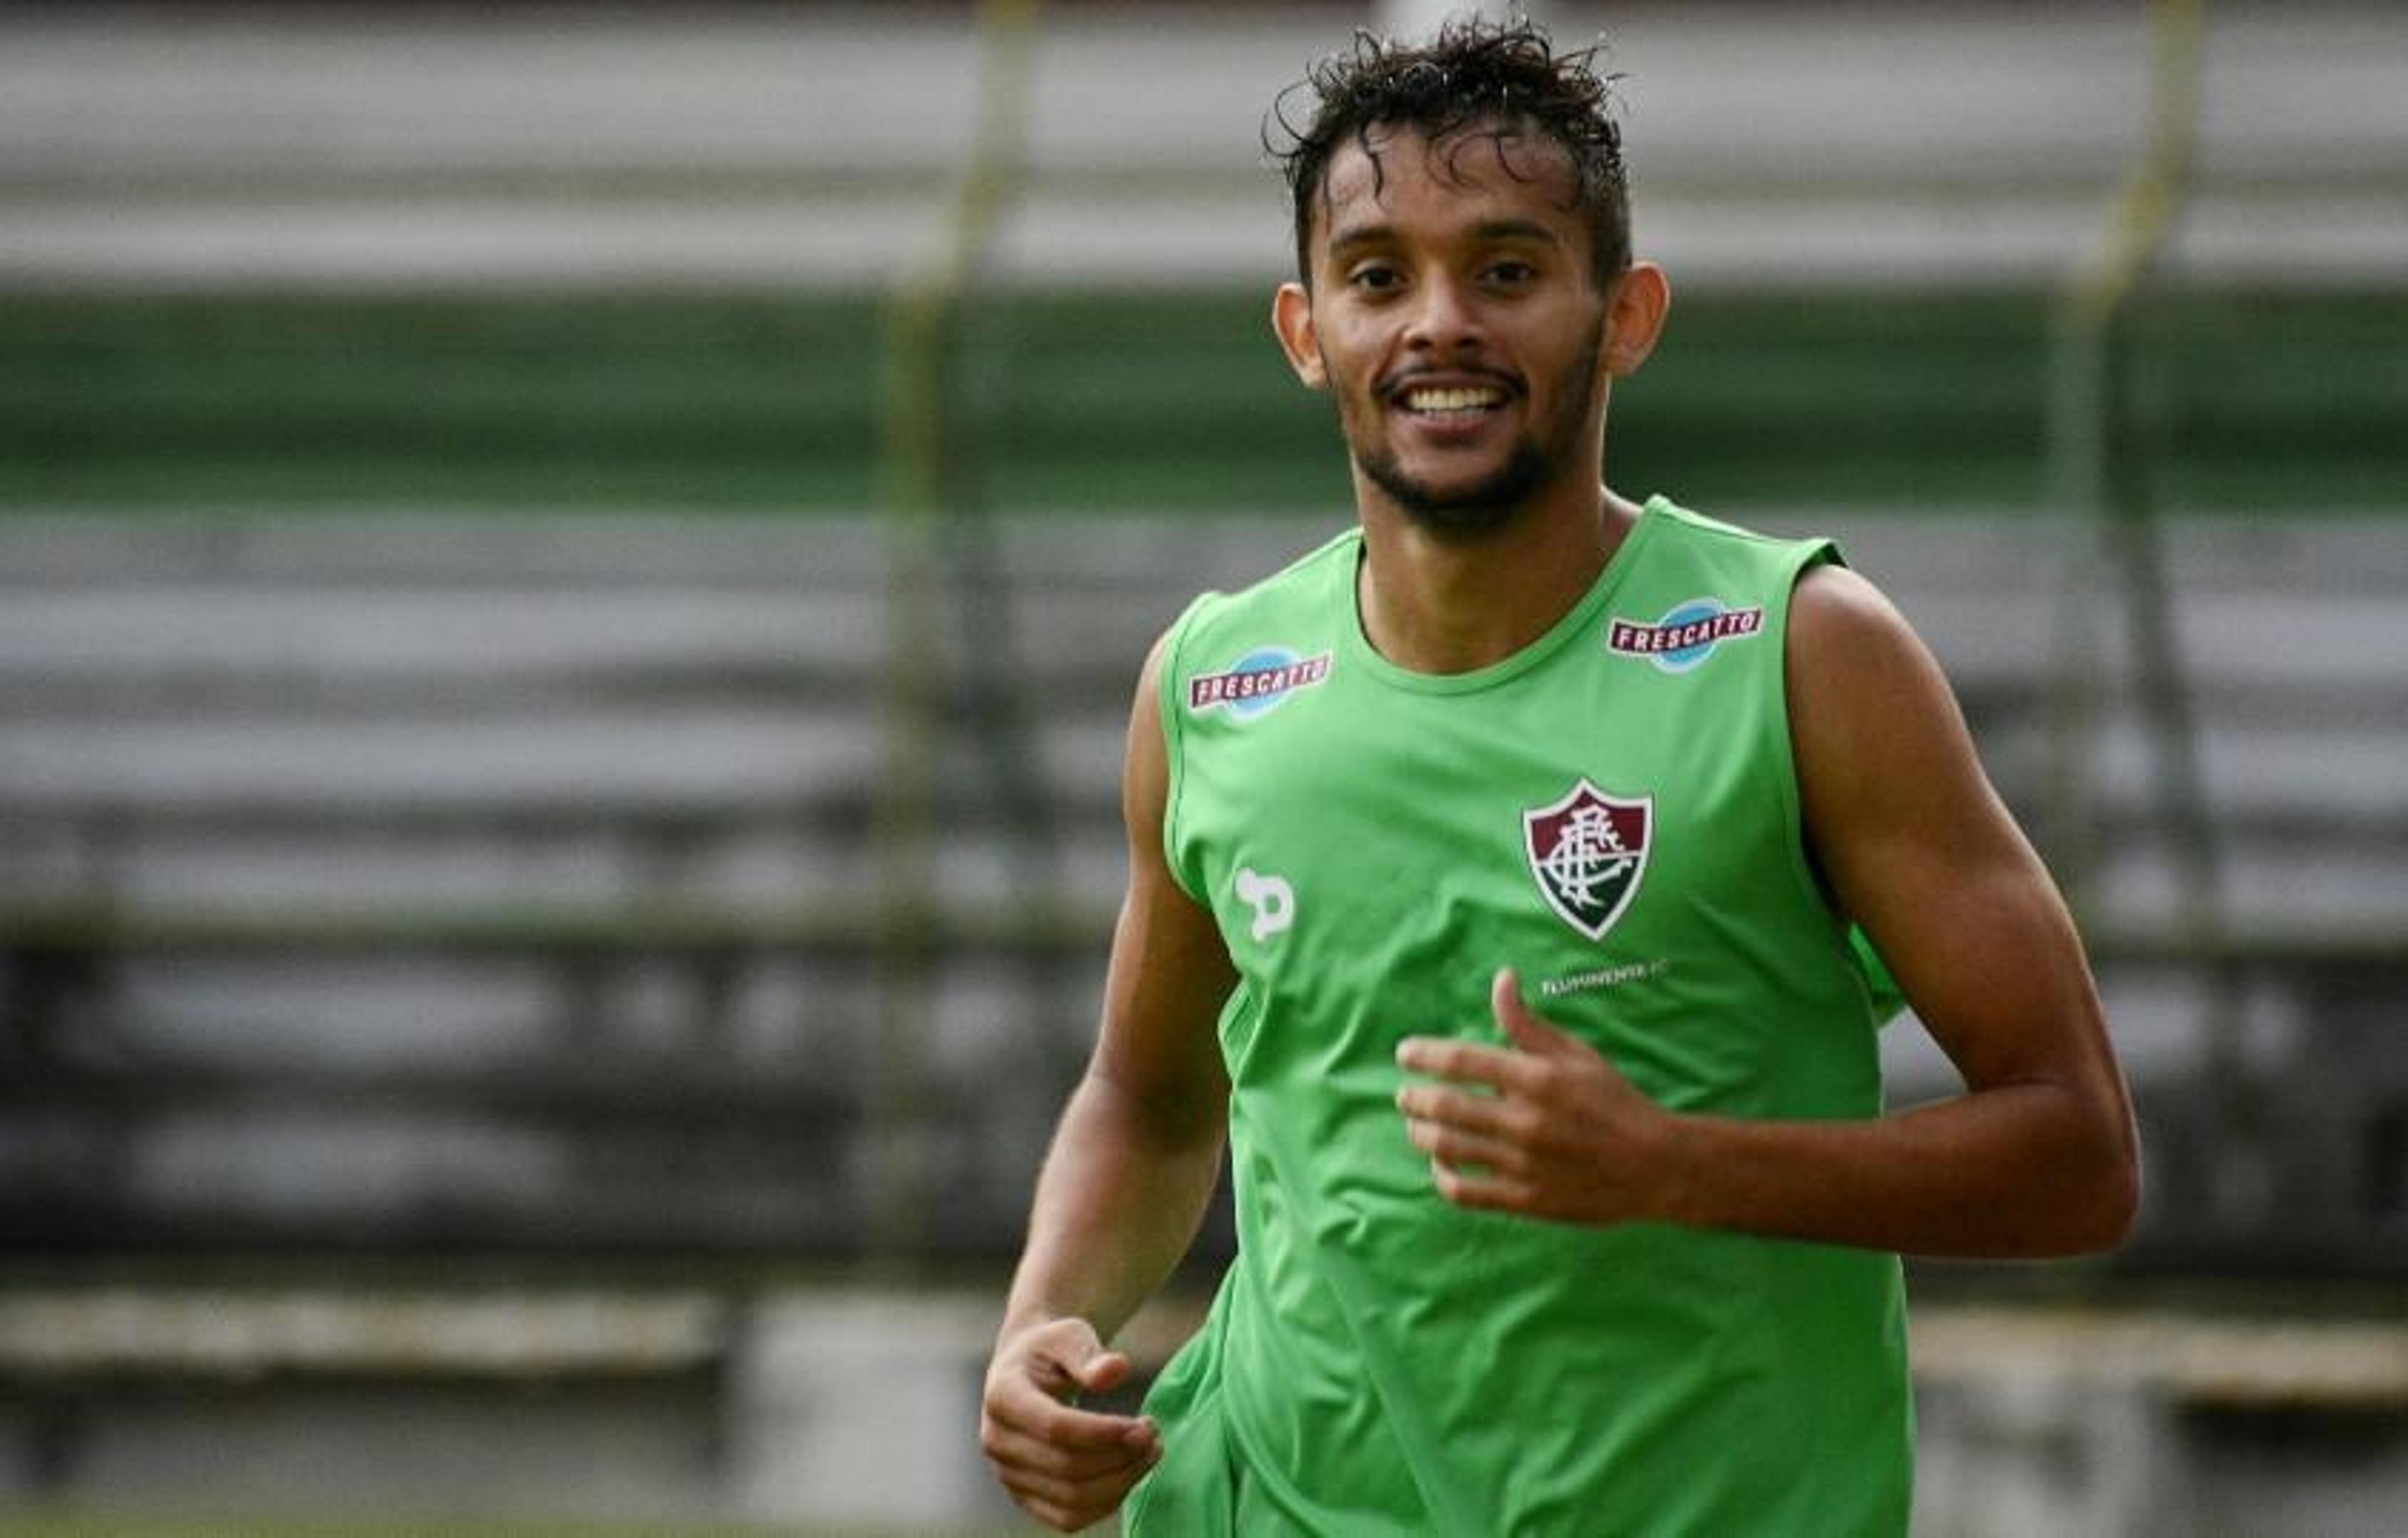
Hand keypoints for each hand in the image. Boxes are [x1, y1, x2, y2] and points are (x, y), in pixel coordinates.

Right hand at [980, 1315, 1161, 1531]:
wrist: (1026, 1367)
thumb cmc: (1052, 1348)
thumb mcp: (1069, 1335)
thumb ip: (1089, 1354)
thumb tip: (1117, 1370)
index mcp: (1002, 1395)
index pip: (1055, 1427)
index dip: (1104, 1433)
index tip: (1145, 1425)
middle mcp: (996, 1440)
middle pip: (1066, 1468)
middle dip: (1120, 1457)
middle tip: (1153, 1435)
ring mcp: (1007, 1473)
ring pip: (1070, 1499)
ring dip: (1120, 1482)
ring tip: (1150, 1453)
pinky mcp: (1023, 1495)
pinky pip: (1067, 1517)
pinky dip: (1106, 1503)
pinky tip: (1129, 1474)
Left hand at [1395, 968, 1685, 1225]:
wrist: (1657, 1166)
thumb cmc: (1615, 1102)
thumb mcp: (1575, 1054)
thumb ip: (1529, 1023)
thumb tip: (1501, 979)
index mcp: (1537, 1078)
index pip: (1461, 1060)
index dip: (1424, 1054)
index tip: (1405, 1053)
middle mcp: (1525, 1121)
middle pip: (1445, 1105)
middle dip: (1414, 1097)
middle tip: (1404, 1093)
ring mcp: (1523, 1164)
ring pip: (1447, 1147)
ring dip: (1420, 1133)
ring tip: (1415, 1124)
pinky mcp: (1525, 1200)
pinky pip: (1465, 1192)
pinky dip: (1441, 1177)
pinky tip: (1440, 1165)